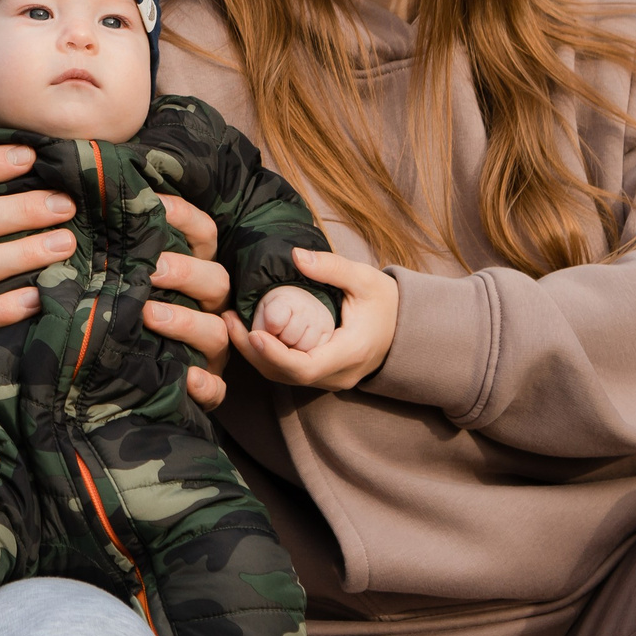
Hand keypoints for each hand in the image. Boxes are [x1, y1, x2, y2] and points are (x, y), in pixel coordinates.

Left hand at [141, 193, 231, 410]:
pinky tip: (187, 378)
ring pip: (217, 331)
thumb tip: (88, 208)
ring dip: (187, 322)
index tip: (154, 204)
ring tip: (150, 315)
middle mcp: (209, 306)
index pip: (203, 234)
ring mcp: (211, 349)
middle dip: (185, 271)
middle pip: (216, 280)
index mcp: (193, 272)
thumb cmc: (128, 311)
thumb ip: (121, 249)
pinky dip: (204, 384)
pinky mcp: (207, 386)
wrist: (130, 378)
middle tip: (151, 268)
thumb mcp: (127, 276)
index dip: (184, 216)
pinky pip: (216, 389)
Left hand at [225, 248, 398, 389]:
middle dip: (253, 351)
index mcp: (349, 354)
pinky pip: (288, 371)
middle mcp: (337, 375)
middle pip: (286, 375)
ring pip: (283, 376)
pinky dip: (266, 354)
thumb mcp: (365, 279)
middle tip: (227, 320)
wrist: (407, 329)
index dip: (274, 354)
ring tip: (230, 322)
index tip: (252, 332)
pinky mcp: (321, 375)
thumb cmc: (387, 303)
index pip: (304, 367)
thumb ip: (332, 268)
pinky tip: (248, 330)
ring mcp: (328, 379)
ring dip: (254, 353)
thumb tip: (296, 256)